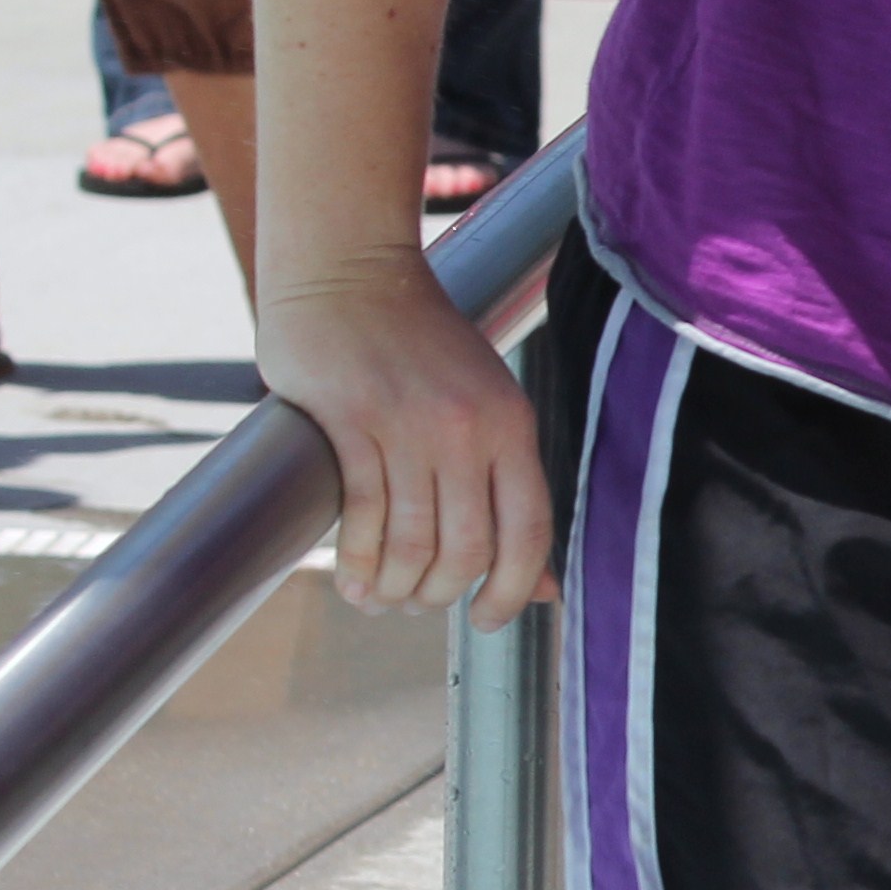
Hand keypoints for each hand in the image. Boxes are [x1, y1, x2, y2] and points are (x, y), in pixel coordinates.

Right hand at [254, 245, 553, 622]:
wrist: (350, 269)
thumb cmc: (418, 344)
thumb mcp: (484, 404)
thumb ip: (508, 486)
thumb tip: (540, 587)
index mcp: (512, 423)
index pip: (529, 530)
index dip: (513, 589)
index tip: (489, 620)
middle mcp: (468, 427)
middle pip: (467, 548)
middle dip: (441, 594)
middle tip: (418, 605)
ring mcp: (408, 422)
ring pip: (411, 541)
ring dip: (395, 587)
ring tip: (382, 599)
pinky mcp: (351, 419)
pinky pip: (362, 514)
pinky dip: (357, 562)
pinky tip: (352, 581)